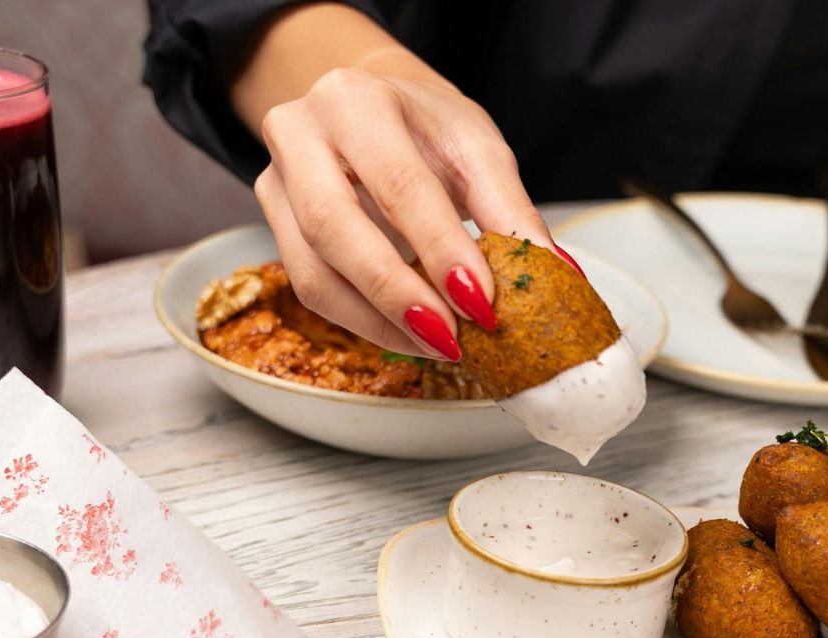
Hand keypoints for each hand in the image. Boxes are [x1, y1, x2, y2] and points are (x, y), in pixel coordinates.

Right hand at [254, 69, 562, 359]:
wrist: (369, 106)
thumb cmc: (426, 126)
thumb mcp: (477, 149)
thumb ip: (509, 211)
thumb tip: (554, 275)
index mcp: (356, 102)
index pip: (399, 185)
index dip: (440, 251)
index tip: (482, 305)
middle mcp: (299, 134)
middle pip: (334, 228)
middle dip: (397, 294)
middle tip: (453, 340)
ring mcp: (275, 180)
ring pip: (314, 272)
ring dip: (379, 322)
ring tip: (439, 345)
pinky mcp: (272, 222)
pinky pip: (312, 289)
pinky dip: (365, 322)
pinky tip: (410, 335)